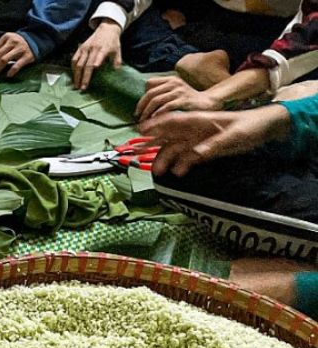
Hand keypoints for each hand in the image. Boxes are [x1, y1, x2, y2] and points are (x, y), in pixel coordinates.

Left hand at [0, 32, 35, 77]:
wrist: (38, 39)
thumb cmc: (20, 42)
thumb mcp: (9, 41)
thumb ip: (0, 49)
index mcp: (6, 37)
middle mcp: (12, 42)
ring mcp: (20, 49)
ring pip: (4, 60)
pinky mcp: (27, 56)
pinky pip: (17, 65)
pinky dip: (11, 71)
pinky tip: (8, 75)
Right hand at [72, 20, 122, 89]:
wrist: (106, 29)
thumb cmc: (113, 42)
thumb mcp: (118, 50)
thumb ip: (116, 61)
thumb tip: (116, 72)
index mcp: (103, 49)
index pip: (99, 56)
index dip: (96, 61)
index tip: (94, 68)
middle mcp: (93, 49)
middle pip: (86, 64)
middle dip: (83, 77)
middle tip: (82, 88)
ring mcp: (85, 48)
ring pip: (78, 63)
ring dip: (76, 75)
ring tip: (76, 84)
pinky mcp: (80, 48)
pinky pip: (74, 59)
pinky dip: (73, 68)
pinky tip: (74, 75)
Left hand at [135, 76, 223, 121]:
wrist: (208, 102)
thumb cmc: (188, 100)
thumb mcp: (174, 92)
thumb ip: (162, 94)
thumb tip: (143, 107)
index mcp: (170, 80)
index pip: (149, 84)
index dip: (142, 97)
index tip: (139, 109)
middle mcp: (174, 83)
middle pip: (150, 93)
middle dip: (141, 107)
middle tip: (138, 118)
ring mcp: (179, 91)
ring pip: (156, 100)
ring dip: (147, 112)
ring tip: (144, 121)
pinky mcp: (184, 100)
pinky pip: (167, 106)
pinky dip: (158, 113)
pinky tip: (154, 120)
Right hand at [139, 104, 290, 176]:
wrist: (264, 129)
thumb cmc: (249, 126)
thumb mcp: (234, 136)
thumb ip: (213, 145)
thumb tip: (194, 155)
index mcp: (198, 120)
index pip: (173, 121)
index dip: (156, 125)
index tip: (141, 132)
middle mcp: (194, 130)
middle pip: (169, 137)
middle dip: (153, 145)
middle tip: (136, 155)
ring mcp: (198, 141)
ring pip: (175, 149)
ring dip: (165, 159)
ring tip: (158, 172)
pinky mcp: (203, 151)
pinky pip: (188, 158)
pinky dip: (181, 165)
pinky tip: (177, 173)